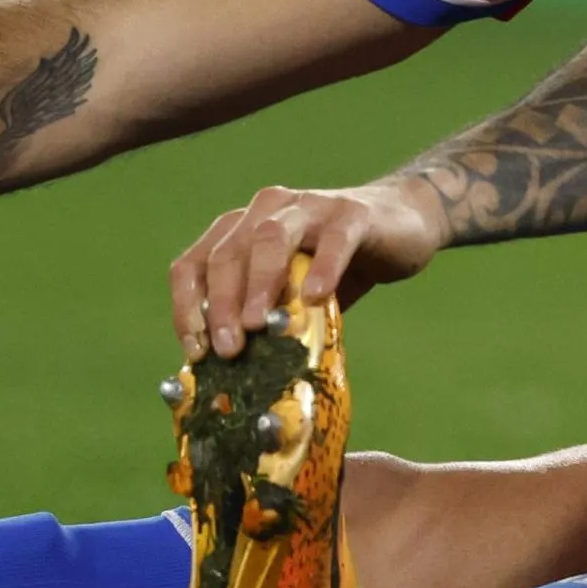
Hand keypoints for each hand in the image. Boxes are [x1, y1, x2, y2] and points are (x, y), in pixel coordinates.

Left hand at [168, 181, 445, 359]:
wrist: (400, 226)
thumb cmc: (336, 268)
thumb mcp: (292, 298)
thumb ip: (265, 322)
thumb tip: (232, 380)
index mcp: (239, 230)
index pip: (194, 264)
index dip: (186, 308)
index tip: (197, 352)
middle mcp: (266, 210)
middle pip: (228, 253)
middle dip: (220, 303)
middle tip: (228, 349)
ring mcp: (309, 207)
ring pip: (269, 237)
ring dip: (258, 283)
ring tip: (259, 325)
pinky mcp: (351, 214)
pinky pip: (332, 240)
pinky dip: (321, 268)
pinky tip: (315, 298)